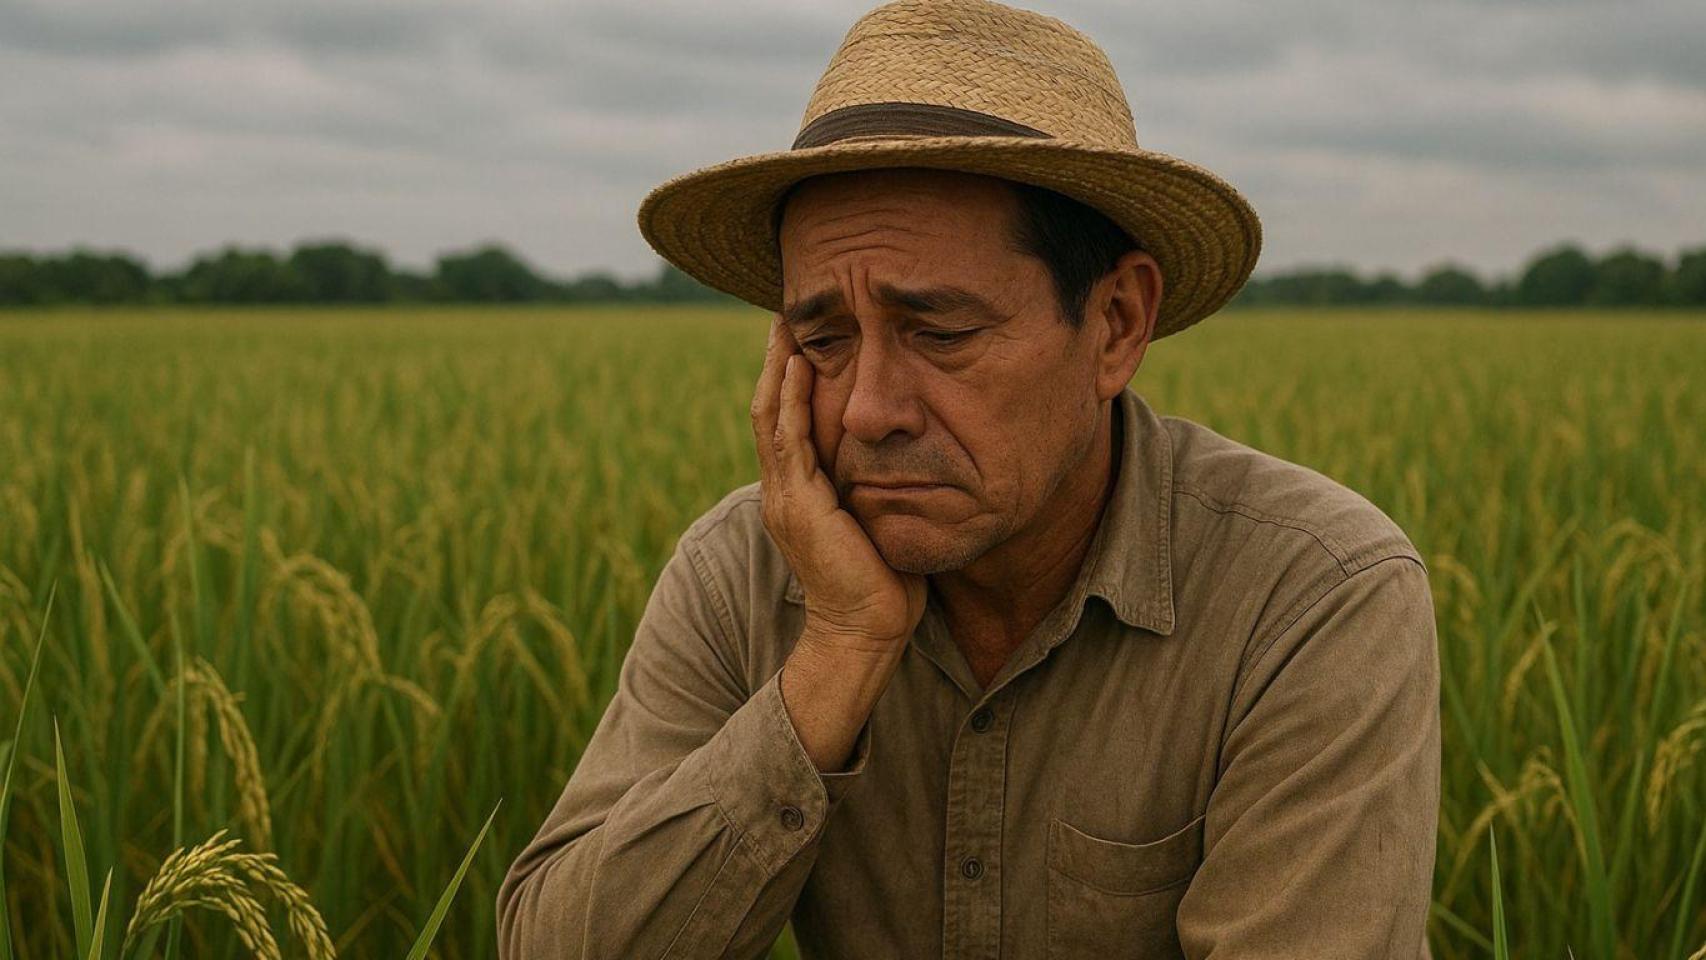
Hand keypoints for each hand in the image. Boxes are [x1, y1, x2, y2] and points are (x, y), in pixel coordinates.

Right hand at [751, 314, 927, 655]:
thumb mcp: (876, 519)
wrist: (864, 632)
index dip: (789, 377)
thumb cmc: (882, 582)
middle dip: (776, 359)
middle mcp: (781, 490)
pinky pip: (789, 440)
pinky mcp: (800, 505)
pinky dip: (793, 400)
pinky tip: (800, 365)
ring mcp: (785, 497)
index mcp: (796, 493)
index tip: (802, 335)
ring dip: (779, 366)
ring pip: (772, 415)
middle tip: (784, 313)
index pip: (784, 421)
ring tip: (786, 325)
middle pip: (769, 408)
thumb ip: (878, 485)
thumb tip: (912, 453)